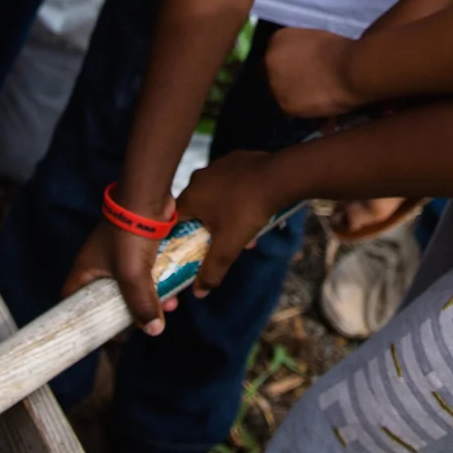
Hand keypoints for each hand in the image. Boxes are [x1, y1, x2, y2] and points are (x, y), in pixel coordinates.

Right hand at [64, 216, 167, 334]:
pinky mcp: (137, 249)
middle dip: (128, 314)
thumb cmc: (130, 236)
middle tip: (142, 326)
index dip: (84, 322)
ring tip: (169, 308)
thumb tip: (154, 331)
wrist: (148, 198)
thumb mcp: (132, 275)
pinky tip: (175, 292)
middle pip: (107, 299)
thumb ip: (142, 304)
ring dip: (149, 299)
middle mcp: (98, 265)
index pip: (73, 303)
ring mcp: (118, 256)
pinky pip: (145, 274)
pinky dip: (158, 284)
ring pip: (131, 287)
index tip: (102, 336)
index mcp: (85, 271)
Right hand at [178, 151, 286, 297]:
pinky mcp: (235, 160)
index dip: (181, 238)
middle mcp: (198, 178)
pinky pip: (230, 183)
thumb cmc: (248, 210)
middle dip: (210, 230)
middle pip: (197, 210)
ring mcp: (217, 166)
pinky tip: (253, 208)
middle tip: (223, 243)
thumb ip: (211, 270)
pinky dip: (237, 198)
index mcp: (190, 197)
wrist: (278, 177)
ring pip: (216, 197)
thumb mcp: (228, 246)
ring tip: (246, 232)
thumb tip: (199, 292)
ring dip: (226, 216)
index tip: (191, 249)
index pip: (174, 221)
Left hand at [265, 27, 359, 118]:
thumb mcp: (313, 38)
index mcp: (276, 40)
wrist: (351, 69)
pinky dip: (301, 109)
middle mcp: (269, 62)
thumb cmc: (341, 49)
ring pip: (278, 94)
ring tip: (312, 97)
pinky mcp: (284, 105)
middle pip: (270, 75)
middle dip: (284, 80)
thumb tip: (298, 62)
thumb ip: (298, 49)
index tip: (295, 70)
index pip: (271, 56)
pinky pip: (290, 109)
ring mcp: (274, 84)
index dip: (283, 65)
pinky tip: (317, 108)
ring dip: (291, 96)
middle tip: (304, 84)